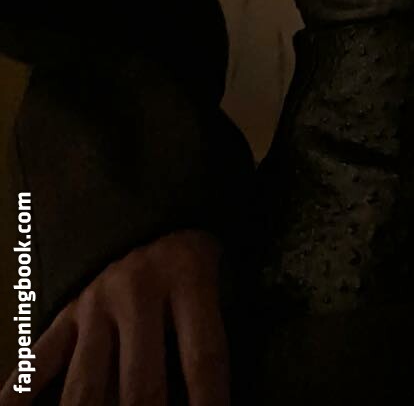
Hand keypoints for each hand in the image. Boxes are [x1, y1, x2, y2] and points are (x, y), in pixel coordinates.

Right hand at [1, 228, 229, 404]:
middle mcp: (138, 290)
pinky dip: (18, 397)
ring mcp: (95, 304)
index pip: (204, 357)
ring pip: (87, 387)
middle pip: (142, 386)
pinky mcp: (66, 314)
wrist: (147, 204)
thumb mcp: (218, 272)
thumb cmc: (191, 254)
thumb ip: (209, 326)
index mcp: (189, 277)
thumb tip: (211, 392)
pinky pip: (36, 362)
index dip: (209, 403)